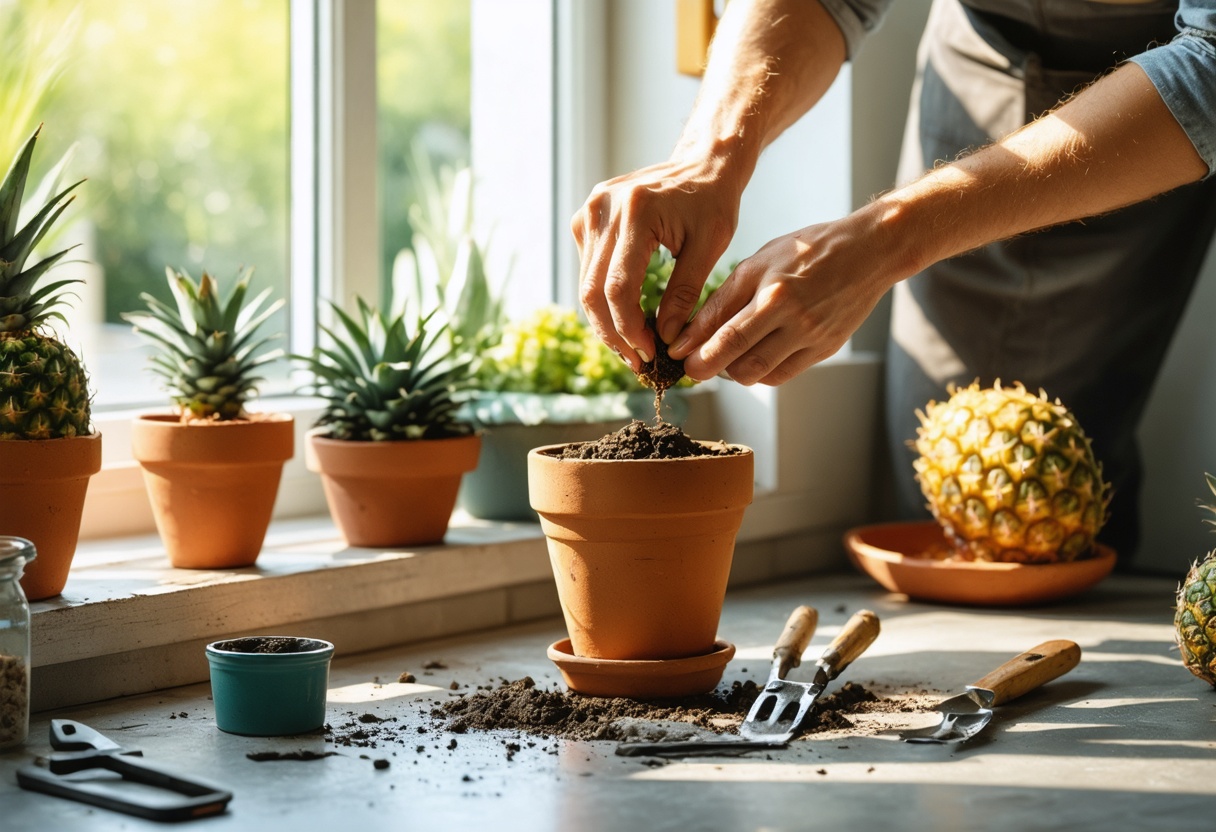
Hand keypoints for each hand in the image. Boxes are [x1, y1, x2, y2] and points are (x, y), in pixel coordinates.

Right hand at [571, 151, 745, 371]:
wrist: (702, 163)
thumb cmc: (713, 202)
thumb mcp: (709, 247)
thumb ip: (685, 294)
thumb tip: (667, 339)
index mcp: (636, 212)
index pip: (618, 287)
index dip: (629, 328)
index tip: (650, 353)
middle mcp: (604, 209)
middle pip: (592, 290)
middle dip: (613, 333)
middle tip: (637, 361)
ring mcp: (590, 212)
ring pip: (585, 284)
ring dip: (606, 321)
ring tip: (632, 346)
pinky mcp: (586, 219)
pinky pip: (588, 270)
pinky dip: (603, 299)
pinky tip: (625, 318)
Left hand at [669, 210, 899, 384]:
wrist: (868, 252)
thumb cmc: (808, 251)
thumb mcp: (760, 263)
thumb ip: (725, 298)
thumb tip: (692, 333)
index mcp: (773, 292)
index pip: (723, 332)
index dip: (695, 351)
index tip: (676, 357)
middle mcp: (794, 318)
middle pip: (739, 360)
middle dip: (709, 368)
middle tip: (694, 366)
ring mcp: (813, 337)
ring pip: (759, 374)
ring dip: (734, 372)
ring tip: (724, 358)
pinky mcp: (826, 349)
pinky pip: (782, 375)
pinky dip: (761, 372)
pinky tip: (753, 356)